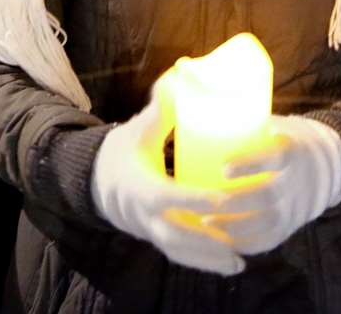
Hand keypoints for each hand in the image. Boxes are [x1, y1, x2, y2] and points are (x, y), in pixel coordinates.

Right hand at [90, 70, 244, 275]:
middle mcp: (143, 215)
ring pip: (179, 251)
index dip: (192, 199)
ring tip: (239, 263)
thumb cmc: (126, 150)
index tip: (221, 197)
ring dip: (208, 259)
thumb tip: (179, 75)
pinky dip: (204, 263)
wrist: (101, 181)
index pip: (166, 196)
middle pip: (175, 234)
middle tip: (237, 239)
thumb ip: (160, 108)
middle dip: (206, 240)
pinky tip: (231, 264)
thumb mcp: (140, 129)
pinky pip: (180, 256)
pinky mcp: (158, 240)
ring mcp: (150, 231)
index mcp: (139, 186)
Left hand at [206, 114, 340, 254]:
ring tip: (206, 223)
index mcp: (294, 151)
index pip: (276, 158)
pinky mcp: (293, 225)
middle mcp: (298, 181)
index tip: (223, 168)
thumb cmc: (289, 140)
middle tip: (207, 202)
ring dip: (235, 226)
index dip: (250, 165)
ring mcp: (297, 207)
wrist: (329, 166)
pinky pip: (271, 240)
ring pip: (268, 223)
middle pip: (268, 196)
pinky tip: (223, 241)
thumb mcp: (279, 124)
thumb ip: (251, 123)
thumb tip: (209, 110)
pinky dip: (246, 244)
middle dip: (235, 202)